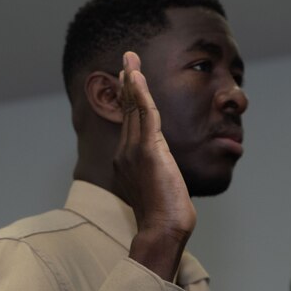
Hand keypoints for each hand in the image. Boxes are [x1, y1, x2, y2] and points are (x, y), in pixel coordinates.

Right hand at [114, 52, 196, 280]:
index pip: (130, 123)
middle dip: (128, 83)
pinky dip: (140, 93)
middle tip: (126, 60)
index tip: (131, 82)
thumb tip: (165, 170)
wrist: (162, 230)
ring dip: (132, 81)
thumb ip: (159, 172)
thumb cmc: (165, 218)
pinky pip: (143, 114)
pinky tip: (137, 77)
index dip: (130, 100)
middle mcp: (125, 152)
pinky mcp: (148, 150)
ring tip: (130, 60)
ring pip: (133, 108)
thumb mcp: (159, 189)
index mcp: (127, 161)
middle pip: (127, 111)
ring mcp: (134, 150)